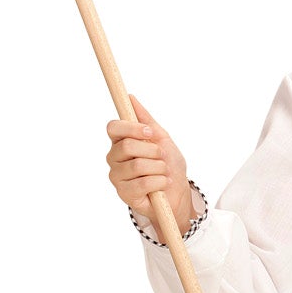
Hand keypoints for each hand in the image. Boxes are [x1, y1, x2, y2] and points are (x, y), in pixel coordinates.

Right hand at [106, 93, 191, 225]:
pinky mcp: (124, 194)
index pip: (113, 127)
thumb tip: (130, 98)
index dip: (132, 128)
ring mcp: (117, 177)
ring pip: (137, 165)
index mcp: (120, 142)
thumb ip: (146, 120)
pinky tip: (163, 184)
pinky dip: (160, 182)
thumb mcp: (161, 138)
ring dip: (159, 168)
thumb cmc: (168, 165)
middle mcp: (114, 158)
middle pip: (127, 145)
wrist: (178, 193)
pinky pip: (144, 183)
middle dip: (153, 151)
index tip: (151, 132)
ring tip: (163, 172)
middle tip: (162, 157)